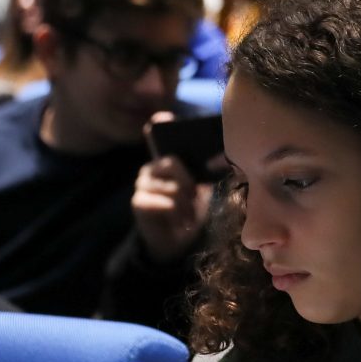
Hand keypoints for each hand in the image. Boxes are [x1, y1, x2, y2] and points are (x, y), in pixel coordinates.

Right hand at [134, 113, 222, 263]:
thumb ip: (209, 173)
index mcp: (167, 160)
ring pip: (171, 186)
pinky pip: (161, 202)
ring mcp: (142, 184)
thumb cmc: (195, 211)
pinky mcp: (139, 202)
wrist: (180, 243)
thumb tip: (222, 158)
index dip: (159, 124)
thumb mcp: (206, 190)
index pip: (158, 135)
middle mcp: (151, 168)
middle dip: (189, 182)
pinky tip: (180, 221)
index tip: (163, 118)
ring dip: (186, 204)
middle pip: (171, 161)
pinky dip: (176, 214)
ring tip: (189, 214)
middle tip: (195, 197)